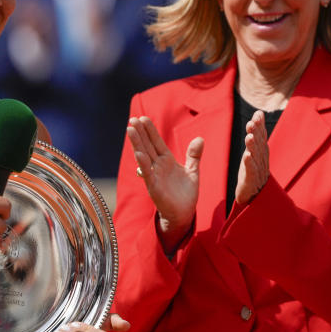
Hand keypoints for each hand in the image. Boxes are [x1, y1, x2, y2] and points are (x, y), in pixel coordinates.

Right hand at [127, 117, 202, 244]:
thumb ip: (194, 155)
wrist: (184, 213)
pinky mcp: (154, 187)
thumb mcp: (192, 171)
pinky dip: (143, 164)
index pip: (156, 142)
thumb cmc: (185, 193)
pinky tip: (138, 153)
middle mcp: (158, 166)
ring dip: (137, 143)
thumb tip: (200, 138)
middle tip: (132, 119)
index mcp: (167, 160)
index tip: (143, 118)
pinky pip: (148, 174)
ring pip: (144, 156)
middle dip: (140, 133)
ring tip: (130, 130)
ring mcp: (155, 176)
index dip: (150, 131)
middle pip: (147, 146)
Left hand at [234, 110, 268, 204]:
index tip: (258, 114)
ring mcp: (257, 172)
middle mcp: (262, 161)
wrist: (253, 198)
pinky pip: (251, 172)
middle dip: (256, 133)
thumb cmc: (253, 172)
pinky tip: (247, 156)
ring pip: (255, 157)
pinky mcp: (251, 182)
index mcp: (261, 153)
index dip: (260, 126)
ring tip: (248, 136)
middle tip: (251, 122)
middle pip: (259, 145)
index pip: (261, 137)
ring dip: (252, 146)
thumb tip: (259, 112)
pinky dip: (249, 164)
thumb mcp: (254, 151)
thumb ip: (257, 133)